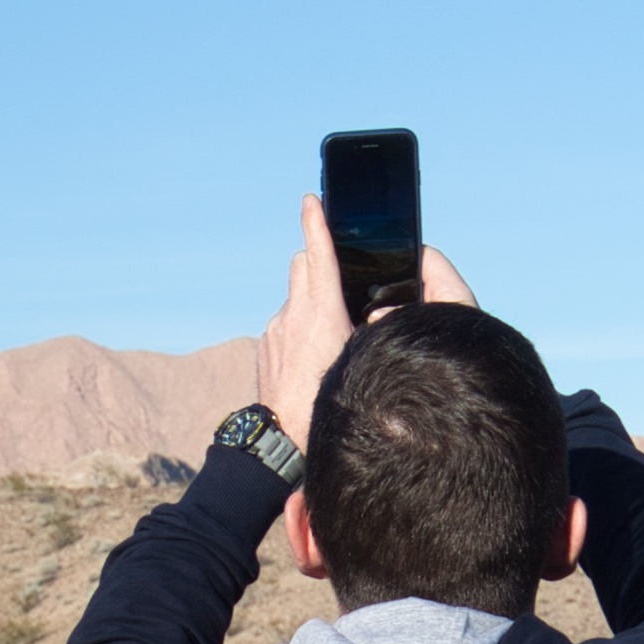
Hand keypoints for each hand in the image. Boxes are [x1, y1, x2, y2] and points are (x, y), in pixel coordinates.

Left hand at [258, 204, 478, 448]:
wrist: (283, 444)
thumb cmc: (329, 405)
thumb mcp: (360, 361)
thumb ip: (366, 328)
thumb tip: (377, 312)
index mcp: (321, 314)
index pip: (318, 256)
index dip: (317, 224)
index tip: (313, 200)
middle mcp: (293, 316)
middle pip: (302, 265)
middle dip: (317, 262)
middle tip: (338, 279)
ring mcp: (275, 330)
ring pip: (293, 297)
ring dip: (309, 302)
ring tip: (329, 332)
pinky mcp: (265, 346)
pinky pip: (284, 324)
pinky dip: (298, 328)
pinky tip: (311, 357)